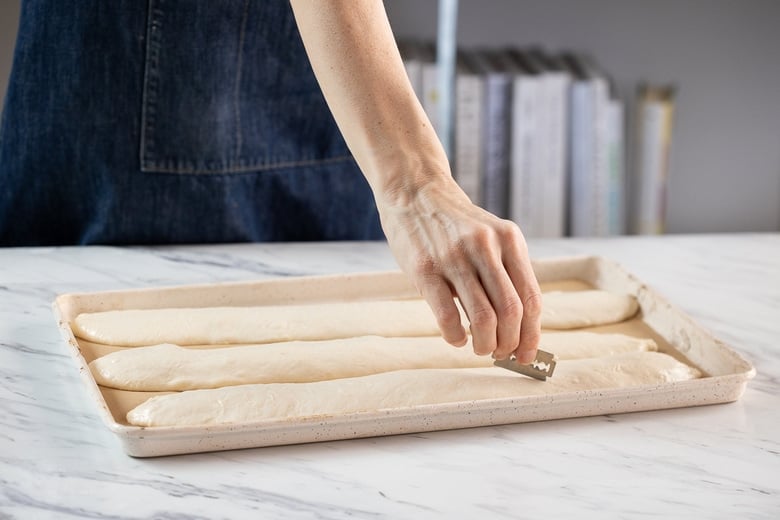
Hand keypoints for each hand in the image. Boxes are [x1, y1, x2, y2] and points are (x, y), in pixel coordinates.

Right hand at [378, 176, 541, 361]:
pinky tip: (456, 338)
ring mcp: (455, 257)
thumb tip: (519, 326)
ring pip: (483, 318)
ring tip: (480, 348)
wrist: (414, 191)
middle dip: (509, 343)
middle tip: (500, 354)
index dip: (532, 334)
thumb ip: (506, 271)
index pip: (531, 298)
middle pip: (511, 312)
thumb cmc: (454, 223)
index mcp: (509, 239)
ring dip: (485, 344)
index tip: (527, 354)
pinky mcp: (425, 269)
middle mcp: (486, 246)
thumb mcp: (491, 236)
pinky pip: (447, 316)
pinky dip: (456, 337)